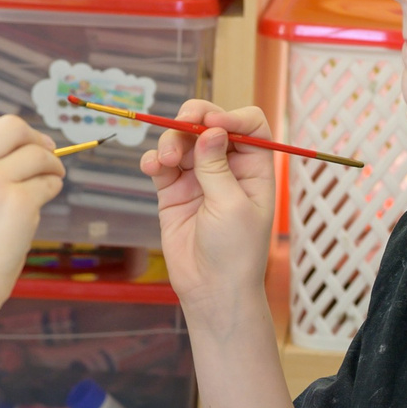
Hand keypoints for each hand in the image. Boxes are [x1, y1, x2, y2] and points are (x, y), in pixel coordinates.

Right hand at [0, 109, 64, 307]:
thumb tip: (30, 139)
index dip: (9, 131)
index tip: (22, 145)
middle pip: (15, 126)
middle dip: (36, 139)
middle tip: (47, 156)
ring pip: (38, 154)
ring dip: (51, 166)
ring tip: (47, 182)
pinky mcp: (19, 203)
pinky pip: (50, 182)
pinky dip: (52, 188)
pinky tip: (41, 202)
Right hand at [140, 100, 274, 318]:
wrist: (212, 290)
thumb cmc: (235, 252)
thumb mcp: (231, 206)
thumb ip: (216, 166)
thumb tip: (210, 130)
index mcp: (254, 169)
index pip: (248, 126)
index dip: (231, 116)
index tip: (211, 123)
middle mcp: (227, 168)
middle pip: (210, 126)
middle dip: (194, 120)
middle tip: (181, 125)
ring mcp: (198, 178)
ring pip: (182, 141)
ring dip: (170, 141)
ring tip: (164, 161)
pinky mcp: (173, 192)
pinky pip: (161, 165)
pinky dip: (153, 159)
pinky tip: (152, 167)